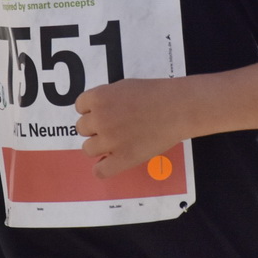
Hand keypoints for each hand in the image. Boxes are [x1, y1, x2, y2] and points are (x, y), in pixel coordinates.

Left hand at [74, 77, 189, 178]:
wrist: (177, 108)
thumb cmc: (155, 94)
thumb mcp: (123, 87)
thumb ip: (105, 99)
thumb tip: (94, 112)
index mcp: (99, 98)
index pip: (80, 107)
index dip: (92, 110)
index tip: (105, 112)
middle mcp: (100, 119)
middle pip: (82, 128)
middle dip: (96, 128)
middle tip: (115, 127)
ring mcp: (110, 140)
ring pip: (87, 149)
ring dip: (99, 146)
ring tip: (117, 142)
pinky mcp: (123, 158)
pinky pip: (100, 170)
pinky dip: (103, 168)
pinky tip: (111, 162)